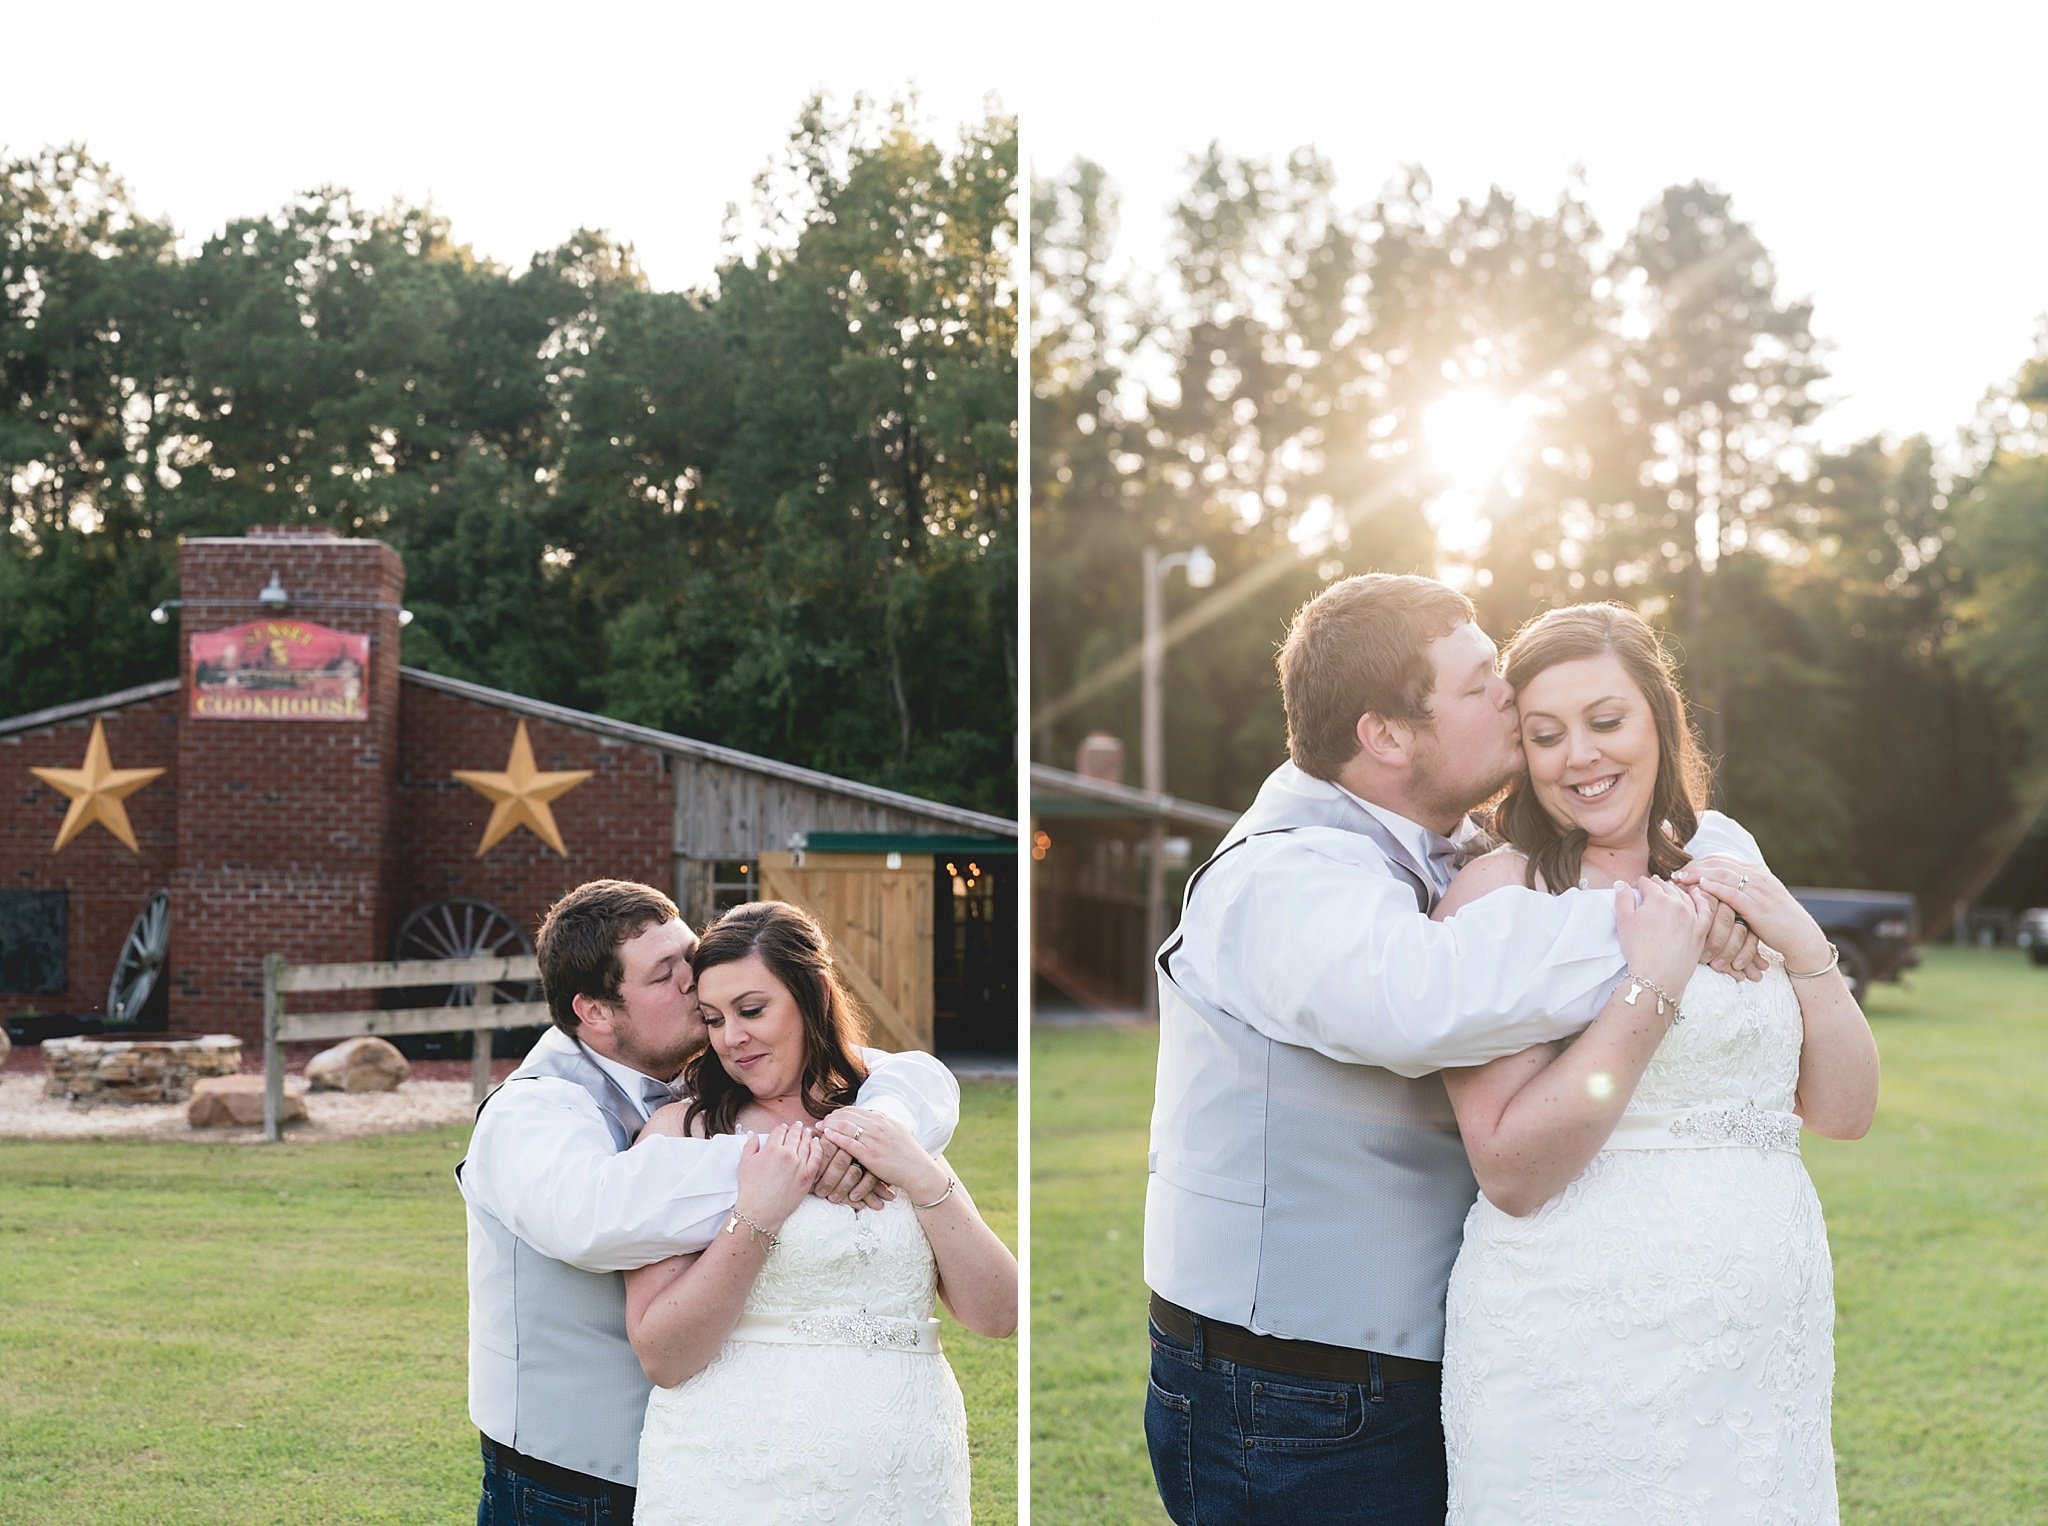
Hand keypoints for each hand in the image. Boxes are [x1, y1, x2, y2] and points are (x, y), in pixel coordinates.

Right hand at [735, 1121, 824, 1234]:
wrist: (760, 1211)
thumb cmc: (751, 1190)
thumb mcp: (744, 1164)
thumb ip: (750, 1146)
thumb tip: (753, 1134)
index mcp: (772, 1149)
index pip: (780, 1131)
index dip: (781, 1128)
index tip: (783, 1127)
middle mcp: (788, 1155)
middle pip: (794, 1135)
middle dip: (796, 1128)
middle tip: (798, 1125)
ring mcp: (800, 1165)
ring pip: (806, 1144)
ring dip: (807, 1135)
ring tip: (807, 1132)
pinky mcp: (808, 1176)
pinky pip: (817, 1157)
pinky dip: (817, 1147)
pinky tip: (816, 1143)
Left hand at [817, 1108, 949, 1205]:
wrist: (918, 1170)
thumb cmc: (907, 1153)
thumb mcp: (896, 1130)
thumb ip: (881, 1123)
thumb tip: (869, 1117)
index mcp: (882, 1119)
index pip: (855, 1110)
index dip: (839, 1112)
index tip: (830, 1117)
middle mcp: (877, 1125)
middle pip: (847, 1115)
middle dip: (831, 1117)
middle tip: (821, 1122)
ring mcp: (873, 1139)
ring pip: (845, 1125)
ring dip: (829, 1124)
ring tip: (820, 1128)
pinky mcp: (870, 1154)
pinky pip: (848, 1142)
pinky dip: (835, 1137)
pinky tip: (826, 1136)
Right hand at [1614, 875, 1714, 998]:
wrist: (1658, 975)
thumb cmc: (1639, 950)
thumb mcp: (1624, 921)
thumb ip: (1623, 898)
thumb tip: (1621, 884)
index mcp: (1658, 899)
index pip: (1647, 883)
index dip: (1638, 884)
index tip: (1634, 889)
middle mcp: (1678, 904)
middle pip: (1666, 887)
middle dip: (1656, 885)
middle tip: (1649, 888)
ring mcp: (1692, 916)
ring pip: (1684, 895)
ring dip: (1675, 889)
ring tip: (1668, 889)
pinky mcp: (1701, 929)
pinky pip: (1705, 908)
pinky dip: (1700, 898)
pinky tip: (1696, 893)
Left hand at [1672, 859, 1830, 971]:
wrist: (1801, 937)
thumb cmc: (1776, 921)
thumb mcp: (1758, 900)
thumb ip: (1739, 891)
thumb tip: (1713, 888)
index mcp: (1755, 873)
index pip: (1721, 860)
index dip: (1699, 863)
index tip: (1680, 869)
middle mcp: (1757, 877)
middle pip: (1719, 865)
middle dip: (1694, 868)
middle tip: (1674, 874)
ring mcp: (1759, 891)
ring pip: (1724, 875)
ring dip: (1699, 875)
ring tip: (1680, 879)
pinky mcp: (1759, 907)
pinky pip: (1735, 894)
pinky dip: (1717, 888)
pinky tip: (1701, 887)